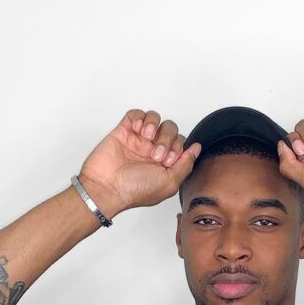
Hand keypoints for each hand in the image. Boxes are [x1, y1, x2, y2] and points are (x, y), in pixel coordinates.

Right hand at [78, 109, 201, 215]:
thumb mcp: (169, 183)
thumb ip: (185, 164)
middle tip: (156, 155)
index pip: (180, 143)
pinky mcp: (123, 131)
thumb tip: (196, 148)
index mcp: (165, 163)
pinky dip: (139, 118)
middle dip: (167, 139)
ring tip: (145, 139)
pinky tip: (137, 130)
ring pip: (155, 119)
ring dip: (154, 126)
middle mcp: (152, 150)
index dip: (178, 148)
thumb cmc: (135, 190)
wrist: (107, 187)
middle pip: (170, 129)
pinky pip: (136, 114)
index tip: (168, 161)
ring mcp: (138, 140)